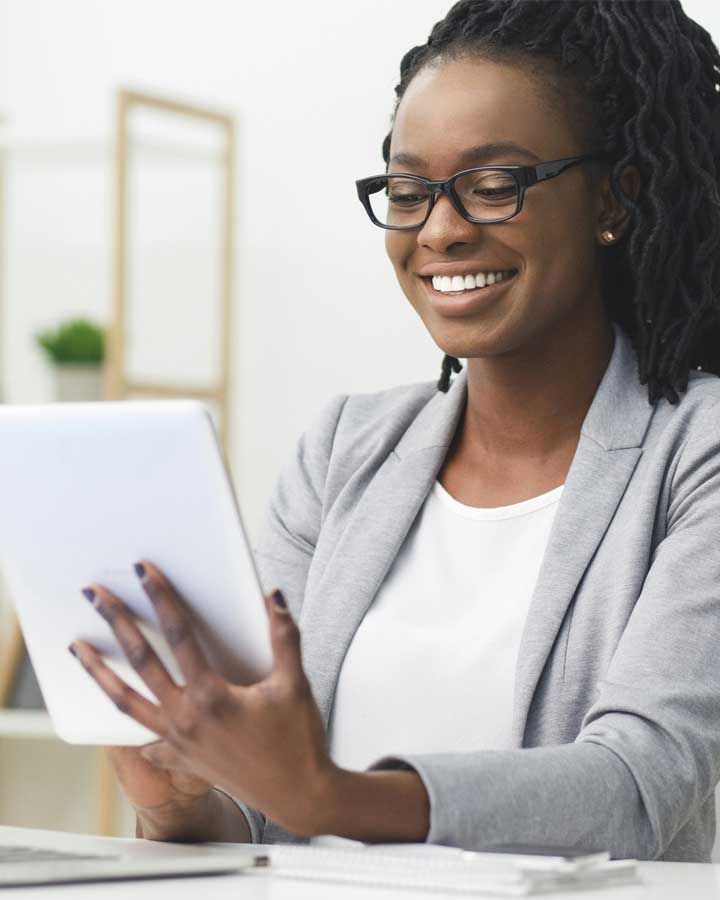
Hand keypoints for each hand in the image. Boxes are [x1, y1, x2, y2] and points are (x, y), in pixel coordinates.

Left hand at [70, 561, 335, 836]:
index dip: (162, 598)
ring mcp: (177, 742)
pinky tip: (114, 703)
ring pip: (125, 702)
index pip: (180, 635)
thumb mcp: (294, 684)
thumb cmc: (297, 740)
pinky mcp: (179, 758)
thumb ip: (284, 637)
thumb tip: (273, 597)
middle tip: (96, 595)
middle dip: (117, 622)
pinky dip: (124, 717)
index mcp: (212, 697)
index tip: (145, 572)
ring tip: (78, 647)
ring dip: (99, 671)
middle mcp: (185, 719)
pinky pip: (142, 734)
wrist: (298, 795)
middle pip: (141, 661)